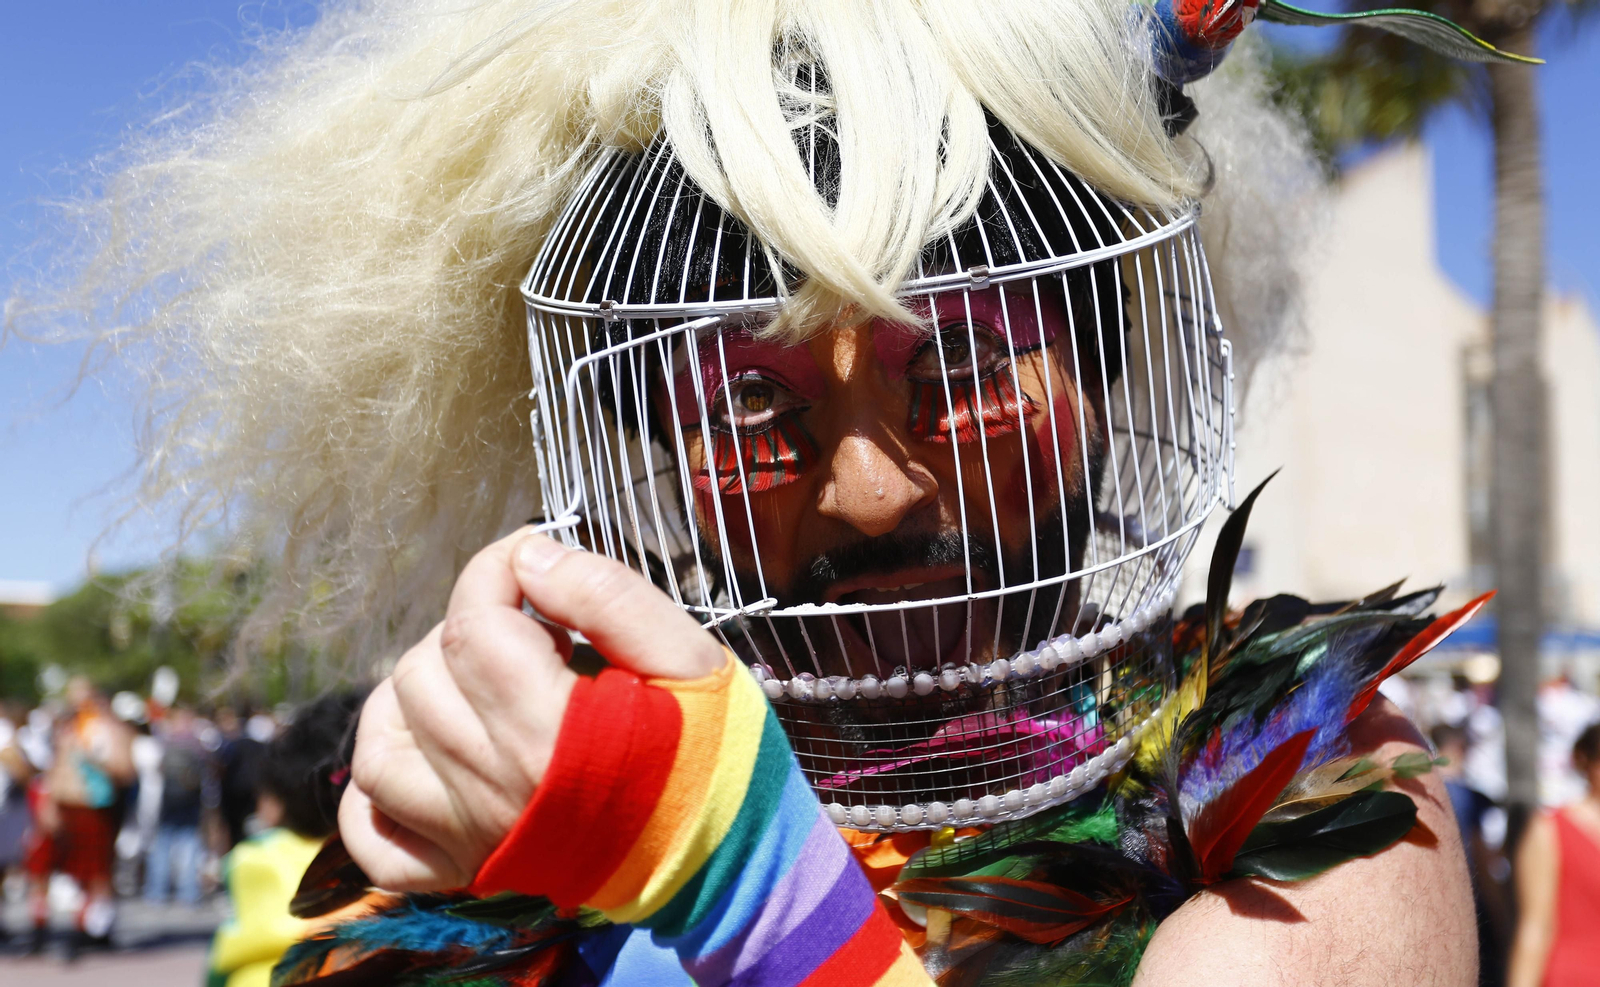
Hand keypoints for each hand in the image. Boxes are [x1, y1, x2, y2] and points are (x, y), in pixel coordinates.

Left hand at [339, 531, 724, 890]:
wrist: (727, 860)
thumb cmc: (714, 757)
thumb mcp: (689, 659)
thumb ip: (609, 598)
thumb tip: (530, 557)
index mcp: (550, 731)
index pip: (474, 623)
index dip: (494, 573)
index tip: (530, 562)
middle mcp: (495, 787)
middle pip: (421, 675)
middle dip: (466, 628)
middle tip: (528, 631)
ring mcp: (471, 835)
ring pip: (380, 750)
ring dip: (410, 700)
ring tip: (471, 683)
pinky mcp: (465, 872)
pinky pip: (376, 842)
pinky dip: (374, 800)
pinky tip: (420, 760)